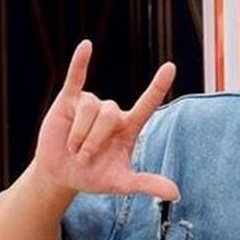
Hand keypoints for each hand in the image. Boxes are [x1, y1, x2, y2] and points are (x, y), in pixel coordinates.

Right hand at [31, 40, 180, 200]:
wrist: (62, 175)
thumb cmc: (94, 176)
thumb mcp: (121, 183)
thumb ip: (147, 184)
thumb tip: (176, 193)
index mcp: (129, 127)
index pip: (147, 103)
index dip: (158, 86)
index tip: (171, 66)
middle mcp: (112, 112)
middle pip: (110, 115)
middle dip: (94, 141)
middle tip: (84, 158)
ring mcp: (90, 104)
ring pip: (90, 110)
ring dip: (79, 135)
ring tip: (73, 148)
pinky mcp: (69, 100)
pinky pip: (75, 78)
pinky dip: (80, 62)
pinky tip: (86, 46)